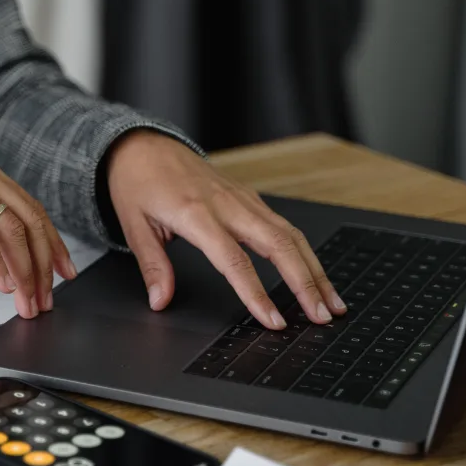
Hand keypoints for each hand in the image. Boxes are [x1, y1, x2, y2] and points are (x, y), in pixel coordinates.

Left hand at [105, 130, 345, 329]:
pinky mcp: (249, 197)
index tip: (273, 321)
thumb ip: (152, 266)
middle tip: (321, 316)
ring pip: (290, 234)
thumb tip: (160, 301)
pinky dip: (304, 252)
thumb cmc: (137, 182)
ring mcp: (243, 199)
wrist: (144, 144)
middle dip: (305, 283)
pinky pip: (284, 226)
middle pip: (279, 245)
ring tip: (331, 302)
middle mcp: (227, 204)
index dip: (256, 294)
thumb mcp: (133, 225)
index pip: (234, 261)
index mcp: (196, 213)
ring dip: (315, 269)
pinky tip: (314, 273)